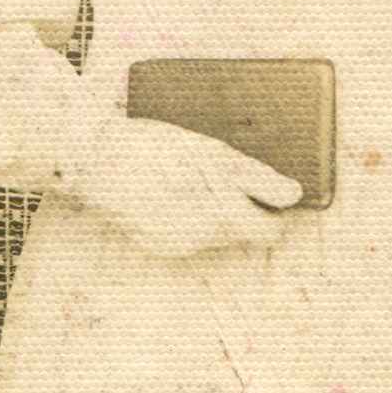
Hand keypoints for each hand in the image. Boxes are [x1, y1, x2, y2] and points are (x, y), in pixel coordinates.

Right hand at [65, 113, 301, 258]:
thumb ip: (259, 179)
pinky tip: (167, 195)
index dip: (276, 213)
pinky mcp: (159, 245)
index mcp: (225, 209)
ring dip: (212, 212)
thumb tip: (294, 196)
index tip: (274, 197)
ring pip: (215, 232)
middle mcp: (207, 232)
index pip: (270, 231)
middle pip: (244, 232)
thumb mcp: (214, 151)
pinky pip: (187, 236)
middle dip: (245, 212)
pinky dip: (185, 219)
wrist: (97, 162)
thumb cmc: (157, 147)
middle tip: (230, 183)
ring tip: (189, 181)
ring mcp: (181, 242)